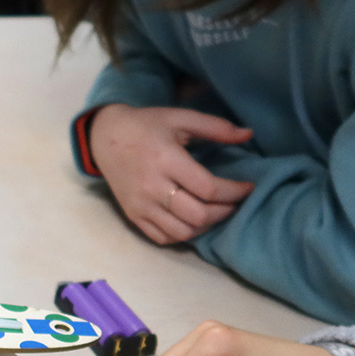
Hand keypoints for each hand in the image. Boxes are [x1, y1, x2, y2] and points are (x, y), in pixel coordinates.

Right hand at [89, 104, 255, 244]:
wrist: (105, 138)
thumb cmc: (146, 125)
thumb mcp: (180, 117)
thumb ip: (216, 127)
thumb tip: (249, 135)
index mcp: (167, 160)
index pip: (208, 188)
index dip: (234, 192)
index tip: (248, 187)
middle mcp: (153, 187)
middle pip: (198, 215)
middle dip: (225, 211)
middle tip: (234, 202)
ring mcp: (141, 205)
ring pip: (183, 232)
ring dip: (207, 226)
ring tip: (217, 212)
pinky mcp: (133, 216)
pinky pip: (163, 238)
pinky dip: (184, 234)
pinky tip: (194, 221)